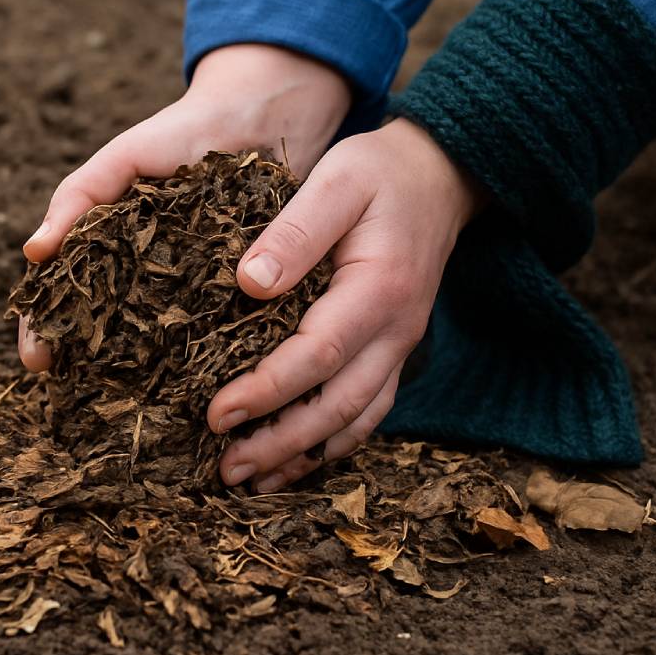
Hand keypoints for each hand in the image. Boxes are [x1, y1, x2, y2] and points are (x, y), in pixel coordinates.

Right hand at [18, 44, 352, 370]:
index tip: (37, 362)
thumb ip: (79, 196)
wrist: (266, 114)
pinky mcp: (236, 296)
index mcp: (108, 245)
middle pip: (101, 328)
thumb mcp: (123, 158)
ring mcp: (187, 290)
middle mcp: (142, 275)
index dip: (43, 328)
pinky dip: (196, 360)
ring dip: (135, 373)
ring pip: (152, 342)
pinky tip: (189, 389)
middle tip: (72, 392)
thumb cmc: (184, 131)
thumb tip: (33, 252)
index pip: (62, 295)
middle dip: (82, 361)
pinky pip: (211, 335)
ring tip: (123, 403)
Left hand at [207, 118, 484, 490]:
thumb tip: (250, 282)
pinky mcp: (391, 352)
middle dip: (279, 443)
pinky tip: (292, 461)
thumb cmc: (379, 174)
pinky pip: (366, 411)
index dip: (266, 390)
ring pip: (355, 421)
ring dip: (303, 456)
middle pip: (338, 406)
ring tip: (250, 480)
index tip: (217, 413)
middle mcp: (396, 330)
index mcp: (378, 289)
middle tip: (225, 468)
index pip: (317, 354)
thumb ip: (296, 230)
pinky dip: (330, 443)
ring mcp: (398, 346)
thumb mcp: (337, 181)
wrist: (439, 176)